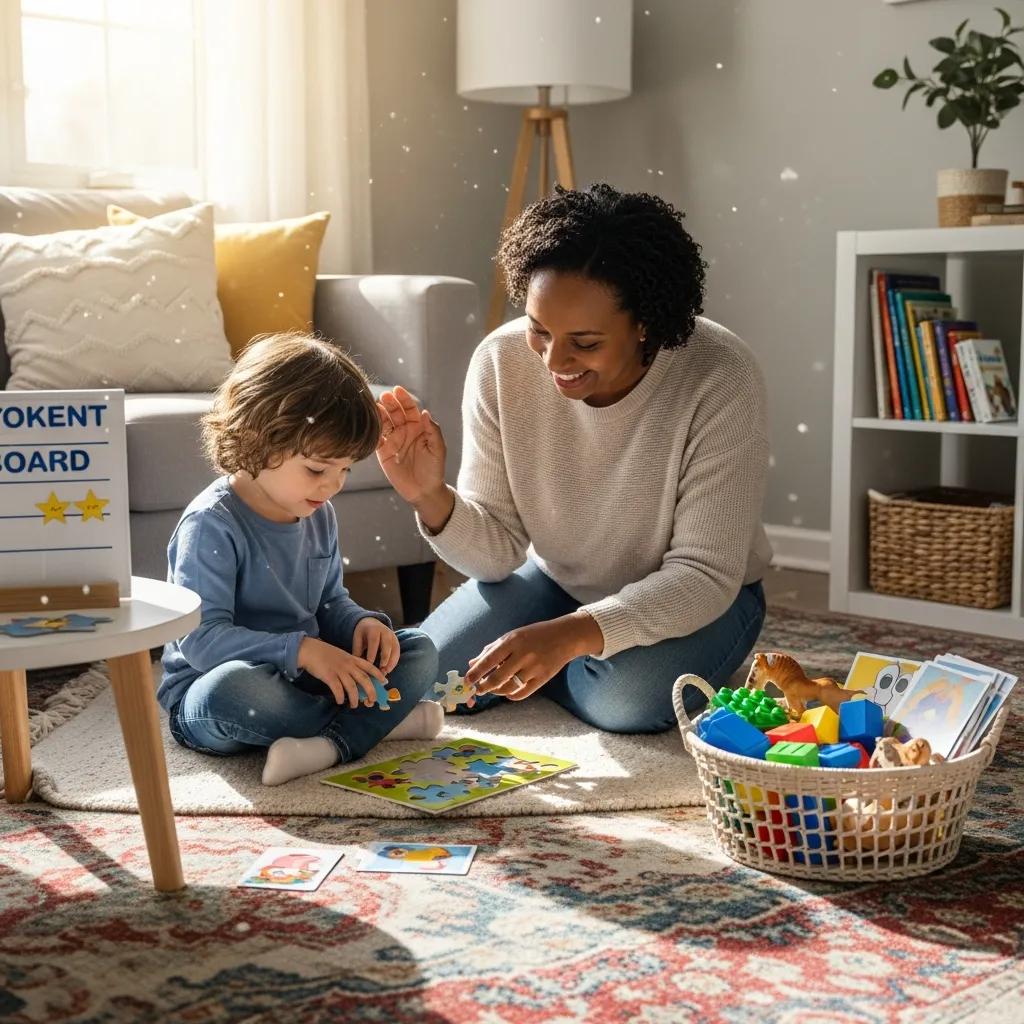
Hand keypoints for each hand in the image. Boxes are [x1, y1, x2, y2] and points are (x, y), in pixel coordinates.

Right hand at [298, 636, 386, 706]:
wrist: (309, 650)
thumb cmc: (325, 654)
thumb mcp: (341, 656)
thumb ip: (350, 664)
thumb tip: (356, 678)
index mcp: (352, 658)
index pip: (369, 666)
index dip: (378, 674)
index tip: (384, 682)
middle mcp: (348, 664)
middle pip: (364, 679)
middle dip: (371, 692)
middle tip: (372, 701)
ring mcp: (339, 670)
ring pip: (352, 687)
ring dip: (355, 698)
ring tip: (354, 705)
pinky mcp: (329, 676)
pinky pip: (337, 689)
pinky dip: (340, 697)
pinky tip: (340, 701)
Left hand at [352, 617, 400, 673]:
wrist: (371, 623)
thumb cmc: (363, 634)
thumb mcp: (357, 639)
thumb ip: (357, 651)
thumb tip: (357, 666)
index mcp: (373, 629)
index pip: (374, 641)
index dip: (372, 653)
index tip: (369, 665)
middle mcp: (385, 631)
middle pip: (387, 645)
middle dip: (384, 658)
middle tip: (380, 670)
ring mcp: (393, 636)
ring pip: (395, 649)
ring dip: (391, 662)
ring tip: (385, 672)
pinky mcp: (396, 641)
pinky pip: (397, 652)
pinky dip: (394, 662)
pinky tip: (388, 670)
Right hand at [376, 386, 446, 505]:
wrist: (424, 491)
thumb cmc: (434, 469)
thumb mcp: (438, 449)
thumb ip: (433, 431)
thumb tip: (425, 412)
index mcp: (418, 427)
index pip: (410, 409)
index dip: (404, 399)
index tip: (397, 390)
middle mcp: (404, 431)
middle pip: (395, 413)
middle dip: (390, 403)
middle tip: (384, 396)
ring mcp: (393, 441)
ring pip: (384, 423)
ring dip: (379, 414)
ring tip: (375, 406)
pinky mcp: (383, 452)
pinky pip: (376, 439)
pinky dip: (372, 431)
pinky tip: (369, 423)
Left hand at [464, 613, 603, 700]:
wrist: (565, 636)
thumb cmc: (535, 635)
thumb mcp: (512, 636)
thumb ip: (491, 649)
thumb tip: (471, 663)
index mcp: (513, 641)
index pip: (489, 660)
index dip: (476, 672)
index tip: (467, 680)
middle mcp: (523, 655)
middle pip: (497, 678)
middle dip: (484, 686)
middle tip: (478, 689)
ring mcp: (534, 668)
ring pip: (509, 688)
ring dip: (496, 691)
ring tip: (492, 689)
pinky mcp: (543, 678)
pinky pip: (522, 693)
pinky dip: (511, 695)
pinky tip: (507, 692)